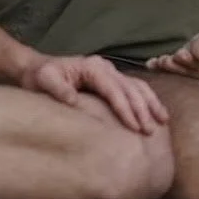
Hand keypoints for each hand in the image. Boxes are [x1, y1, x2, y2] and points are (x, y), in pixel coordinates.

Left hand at [20, 54, 168, 134]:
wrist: (36, 68)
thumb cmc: (39, 76)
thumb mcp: (44, 80)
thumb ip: (58, 89)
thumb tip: (74, 100)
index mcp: (92, 67)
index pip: (114, 89)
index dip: (126, 108)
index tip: (135, 127)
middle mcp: (104, 67)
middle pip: (129, 88)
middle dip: (142, 109)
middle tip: (151, 131)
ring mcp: (109, 71)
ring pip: (137, 86)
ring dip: (150, 102)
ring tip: (162, 121)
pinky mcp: (110, 79)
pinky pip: (133, 87)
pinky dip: (146, 99)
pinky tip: (155, 112)